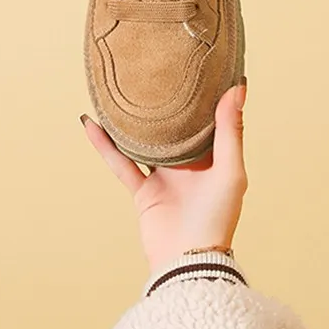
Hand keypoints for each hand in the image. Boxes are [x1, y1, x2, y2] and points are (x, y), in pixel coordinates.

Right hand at [81, 81, 247, 273]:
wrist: (188, 262)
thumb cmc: (217, 219)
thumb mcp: (230, 171)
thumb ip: (230, 131)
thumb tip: (238, 88)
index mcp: (214, 159)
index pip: (208, 120)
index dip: (203, 96)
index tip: (197, 66)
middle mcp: (189, 165)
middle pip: (174, 128)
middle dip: (164, 105)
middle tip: (154, 71)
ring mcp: (164, 177)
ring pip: (144, 141)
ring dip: (130, 122)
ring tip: (118, 94)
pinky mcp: (142, 191)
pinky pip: (120, 162)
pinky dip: (105, 144)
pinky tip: (91, 123)